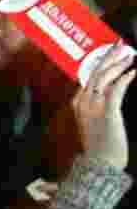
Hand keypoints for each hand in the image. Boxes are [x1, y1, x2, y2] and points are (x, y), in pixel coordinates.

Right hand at [72, 42, 135, 169]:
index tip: (109, 52)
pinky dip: (124, 79)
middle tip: (120, 45)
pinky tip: (132, 71)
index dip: (99, 62)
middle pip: (95, 72)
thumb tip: (112, 89)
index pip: (88, 76)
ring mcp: (94, 106)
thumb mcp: (94, 121)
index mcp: (78, 103)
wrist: (100, 164)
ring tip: (128, 54)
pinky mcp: (107, 112)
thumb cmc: (100, 145)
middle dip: (108, 56)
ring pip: (104, 78)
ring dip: (117, 64)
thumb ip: (98, 105)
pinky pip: (116, 90)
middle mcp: (83, 102)